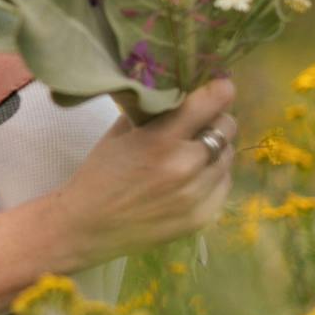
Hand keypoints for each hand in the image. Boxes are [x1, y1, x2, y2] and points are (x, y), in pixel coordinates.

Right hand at [62, 79, 238, 263]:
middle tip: (201, 123)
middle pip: (226, 128)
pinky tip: (193, 178)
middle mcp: (184, 166)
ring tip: (194, 153)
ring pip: (228, 157)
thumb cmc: (99, 175)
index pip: (210, 103)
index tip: (220, 87)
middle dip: (216, 120)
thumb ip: (153, 113)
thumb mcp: (120, 133)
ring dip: (214, 149)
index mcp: (160, 140)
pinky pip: (224, 185)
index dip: (220, 90)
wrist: (87, 228)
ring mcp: (196, 195)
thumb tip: (180, 94)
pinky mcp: (202, 217)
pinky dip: (213, 176)